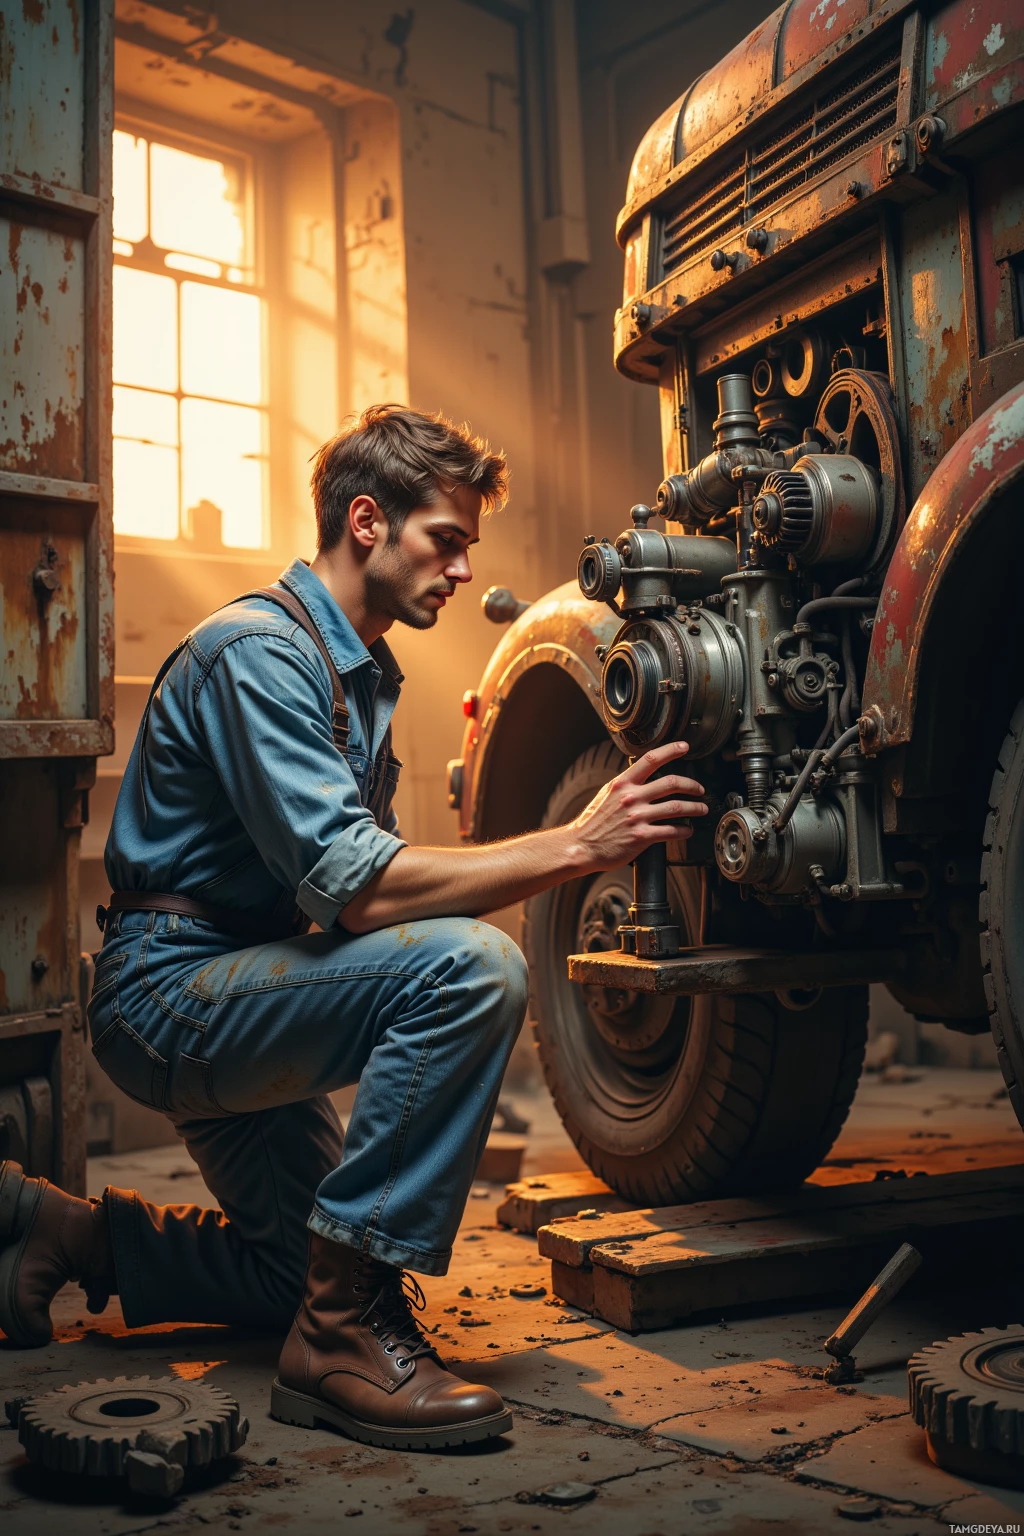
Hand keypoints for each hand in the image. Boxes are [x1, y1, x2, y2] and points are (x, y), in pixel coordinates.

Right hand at [569, 741, 706, 871]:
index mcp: (622, 784)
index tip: (684, 747)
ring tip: (701, 809)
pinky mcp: (641, 837)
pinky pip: (671, 831)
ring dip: (695, 807)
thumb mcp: (606, 794)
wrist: (581, 846)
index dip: (671, 750)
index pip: (651, 759)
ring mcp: (637, 817)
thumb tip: (640, 773)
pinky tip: (687, 830)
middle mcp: (631, 797)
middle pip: (671, 783)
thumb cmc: (592, 823)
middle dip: (692, 785)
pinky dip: (684, 830)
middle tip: (699, 789)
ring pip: (677, 807)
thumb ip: (625, 784)